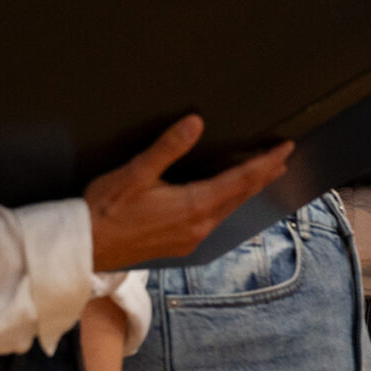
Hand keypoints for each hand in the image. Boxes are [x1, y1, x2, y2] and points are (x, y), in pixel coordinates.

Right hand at [86, 116, 293, 270]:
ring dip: (247, 190)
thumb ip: (169, 147)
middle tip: (283, 158)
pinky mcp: (180, 244)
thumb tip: (196, 122)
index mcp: (194, 206)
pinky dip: (227, 203)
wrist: (85, 248)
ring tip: (263, 175)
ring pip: (229, 209)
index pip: (241, 180)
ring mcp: (191, 238)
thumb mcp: (136, 173)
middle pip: (240, 196)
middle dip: (263, 175)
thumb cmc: (106, 210)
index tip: (285, 149)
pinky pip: (213, 220)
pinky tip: (225, 199)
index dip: (265, 163)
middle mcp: (199, 226)